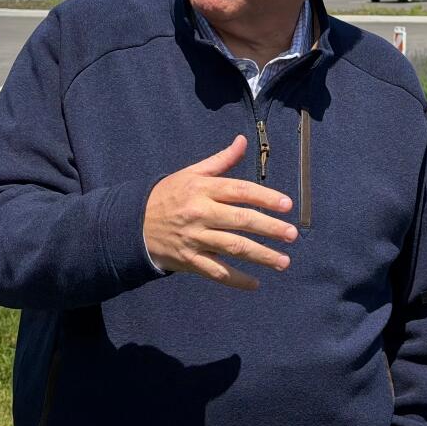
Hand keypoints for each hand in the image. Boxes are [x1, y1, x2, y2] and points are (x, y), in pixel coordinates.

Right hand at [143, 135, 297, 289]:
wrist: (133, 224)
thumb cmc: (169, 195)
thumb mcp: (191, 173)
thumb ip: (221, 160)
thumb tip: (242, 141)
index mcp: (203, 189)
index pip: (240, 191)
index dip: (266, 197)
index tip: (288, 206)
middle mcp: (200, 213)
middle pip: (241, 220)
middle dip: (270, 228)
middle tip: (293, 235)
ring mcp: (195, 238)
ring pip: (233, 247)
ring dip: (262, 256)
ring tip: (284, 262)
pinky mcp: (189, 260)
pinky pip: (217, 272)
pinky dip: (237, 280)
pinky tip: (255, 284)